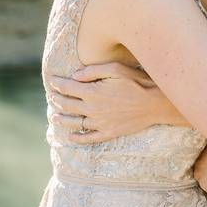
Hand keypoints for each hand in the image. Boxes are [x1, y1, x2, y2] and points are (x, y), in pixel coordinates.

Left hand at [47, 62, 190, 144]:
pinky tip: (71, 136)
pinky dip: (78, 138)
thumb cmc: (137, 82)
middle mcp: (92, 109)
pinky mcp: (108, 133)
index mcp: (92, 92)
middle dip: (57, 99)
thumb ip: (93, 71)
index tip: (52, 81)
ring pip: (74, 122)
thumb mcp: (116, 69)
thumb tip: (74, 76)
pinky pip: (88, 138)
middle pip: (67, 105)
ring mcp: (100, 123)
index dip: (57, 84)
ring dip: (61, 119)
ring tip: (54, 116)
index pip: (67, 88)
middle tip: (51, 96)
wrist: (155, 103)